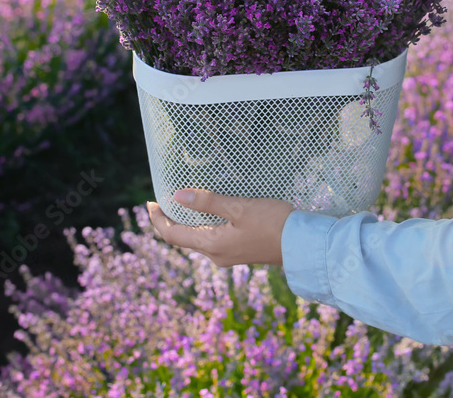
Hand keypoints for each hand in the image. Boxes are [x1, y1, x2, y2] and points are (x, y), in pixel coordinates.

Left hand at [146, 189, 295, 266]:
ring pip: (197, 240)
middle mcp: (215, 255)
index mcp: (211, 245)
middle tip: (163, 200)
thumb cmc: (273, 223)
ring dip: (186, 223)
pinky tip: (207, 213)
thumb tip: (176, 197)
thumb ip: (207, 202)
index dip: (158, 219)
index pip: (172, 235)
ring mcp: (227, 256)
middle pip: (182, 239)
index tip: (150, 202)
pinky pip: (211, 240)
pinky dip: (201, 227)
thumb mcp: (239, 208)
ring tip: (183, 203)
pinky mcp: (238, 252)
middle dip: (170, 220)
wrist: (302, 245)